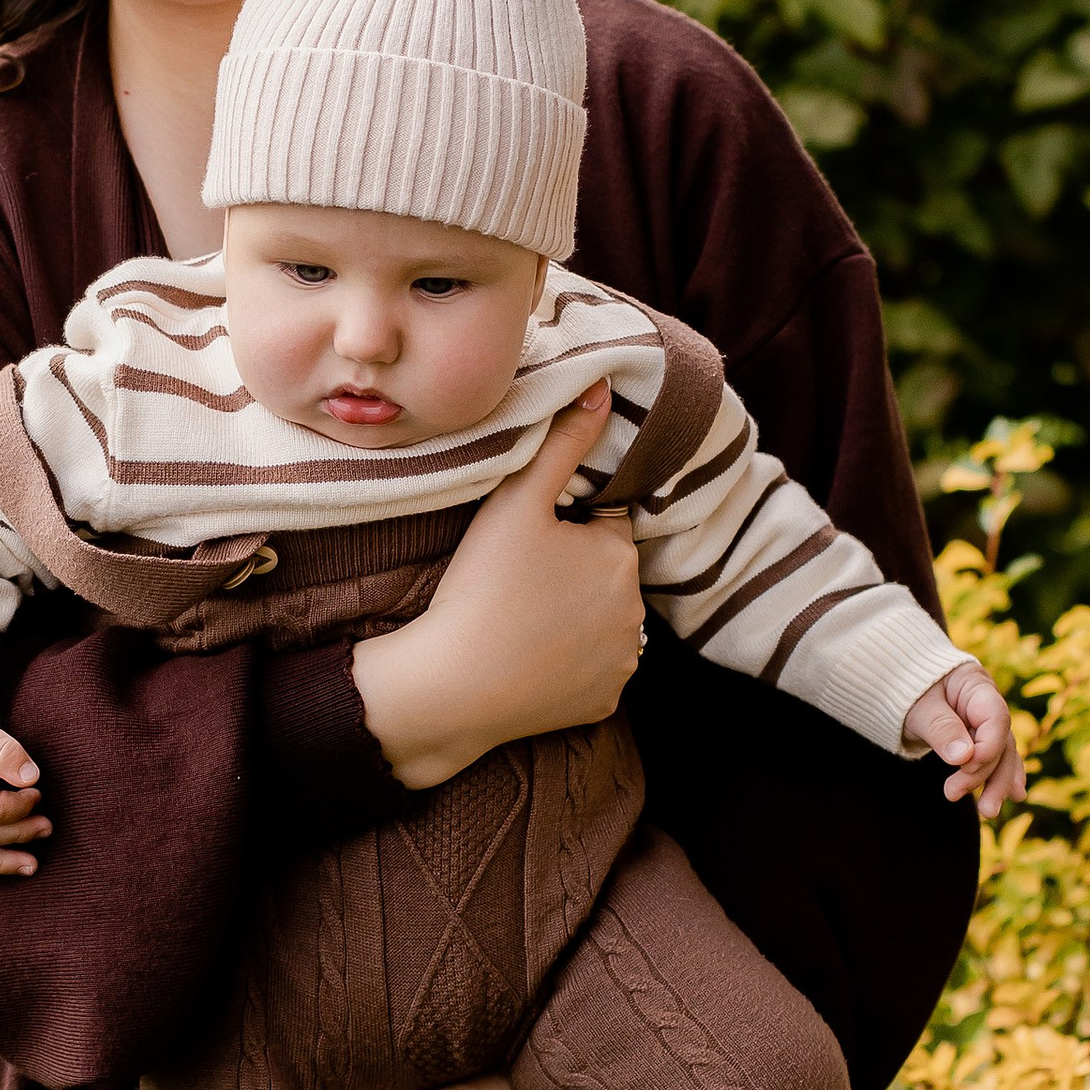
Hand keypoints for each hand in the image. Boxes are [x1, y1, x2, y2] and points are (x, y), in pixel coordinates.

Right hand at [349, 392, 643, 792]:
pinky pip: (592, 671)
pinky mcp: (603, 702)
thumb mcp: (517, 502)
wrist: (453, 686)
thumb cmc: (483, 588)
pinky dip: (568, 666)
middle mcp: (636, 612)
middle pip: (604, 575)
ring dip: (574, 618)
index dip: (563, 529)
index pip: (602, 524)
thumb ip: (562, 442)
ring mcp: (623, 662)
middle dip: (572, 572)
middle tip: (515, 582)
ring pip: (602, 623)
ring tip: (520, 620)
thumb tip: (603, 387)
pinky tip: (531, 660)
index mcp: (620, 556)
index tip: (525, 545)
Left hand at [904, 660, 1025, 819]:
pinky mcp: (979, 738)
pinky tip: (1014, 795)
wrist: (897, 683)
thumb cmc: (907, 690)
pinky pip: (996, 758)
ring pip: (1001, 754)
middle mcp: (987, 703)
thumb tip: (964, 757)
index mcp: (975, 685)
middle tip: (966, 799)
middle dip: (988, 774)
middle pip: (1000, 740)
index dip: (987, 745)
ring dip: (997, 783)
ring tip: (989, 811)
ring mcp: (985, 722)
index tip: (966, 766)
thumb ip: (940, 728)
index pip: (994, 717)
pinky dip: (1001, 776)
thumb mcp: (917, 706)